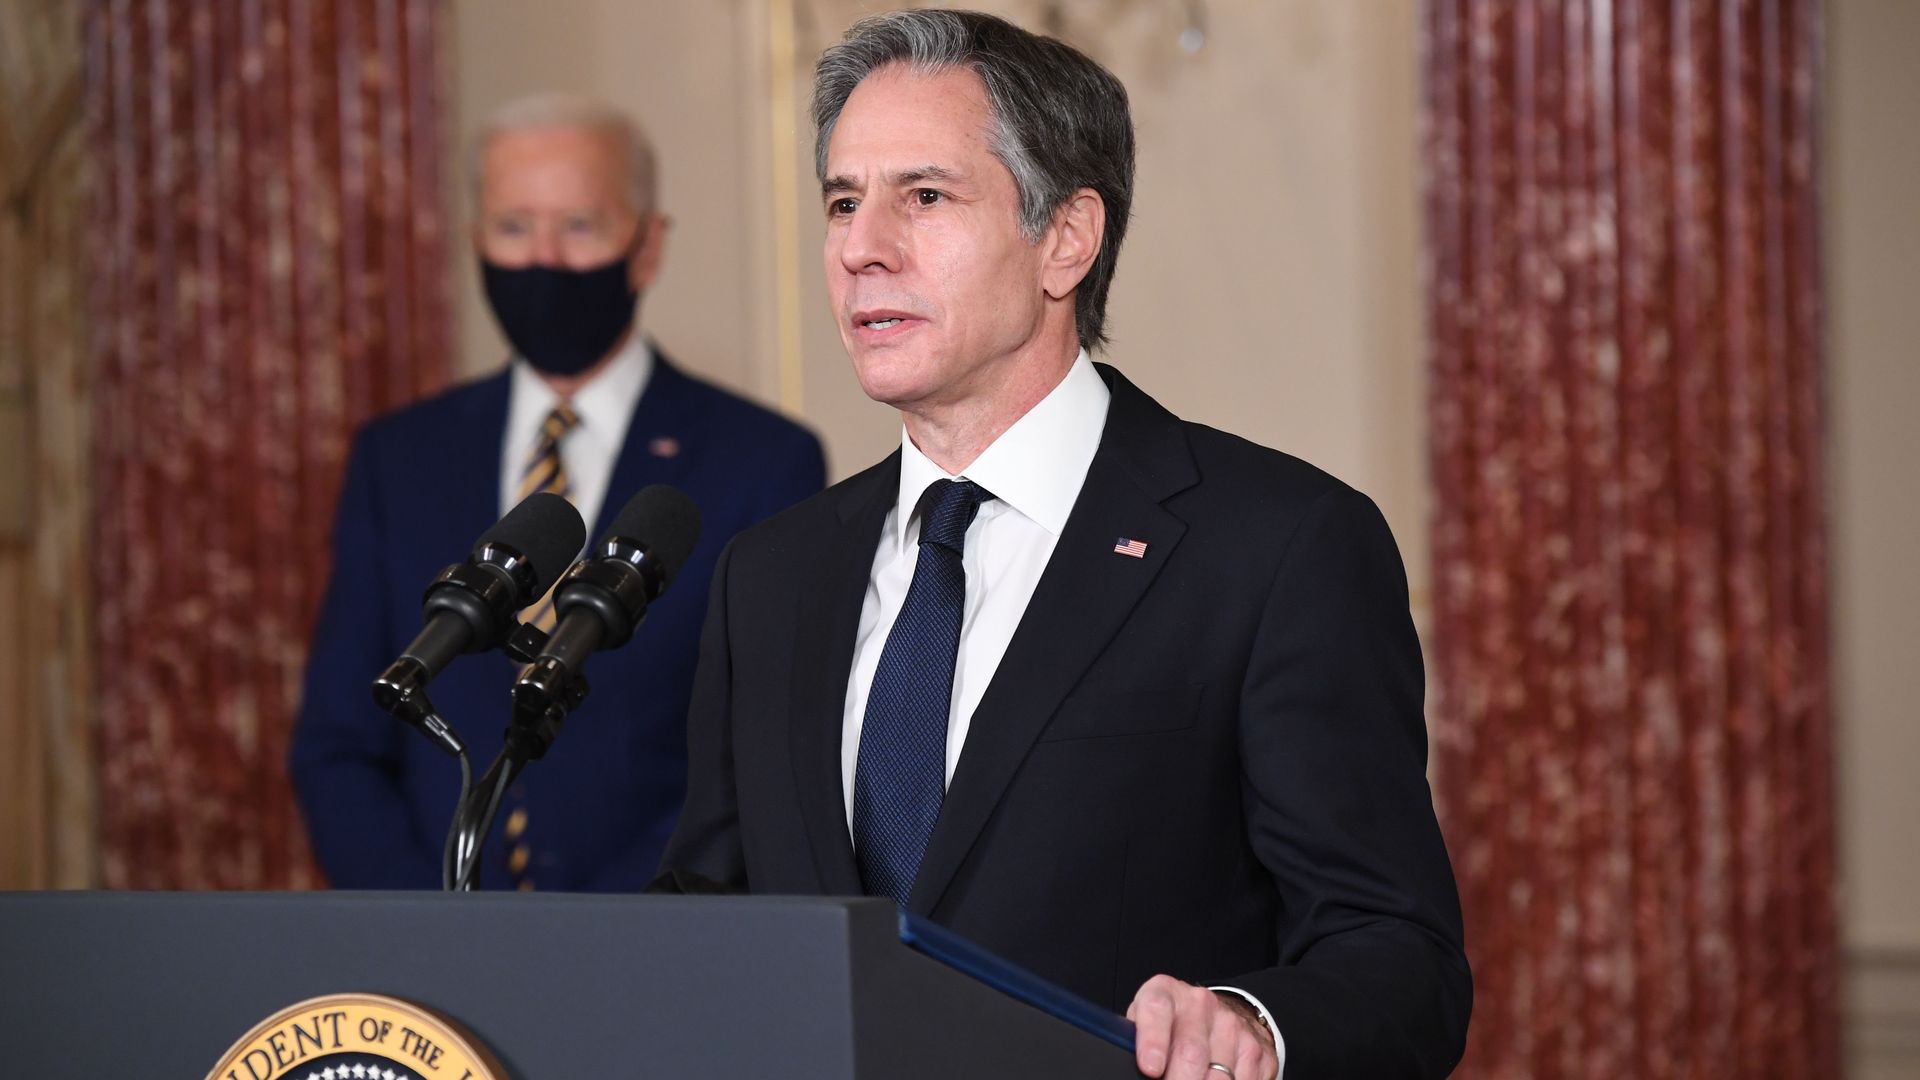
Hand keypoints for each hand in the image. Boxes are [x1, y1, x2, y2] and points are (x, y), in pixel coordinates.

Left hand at [1126, 974, 1276, 1079]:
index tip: (1151, 1068)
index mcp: (1165, 993)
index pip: (1157, 1010)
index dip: (1153, 1041)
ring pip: (1219, 1074)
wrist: (1214, 1015)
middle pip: (1191, 1053)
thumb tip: (1128, 1068)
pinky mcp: (1255, 1047)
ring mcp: (1231, 1024)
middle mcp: (1200, 1004)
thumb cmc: (1170, 1024)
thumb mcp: (1144, 1022)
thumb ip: (1134, 1041)